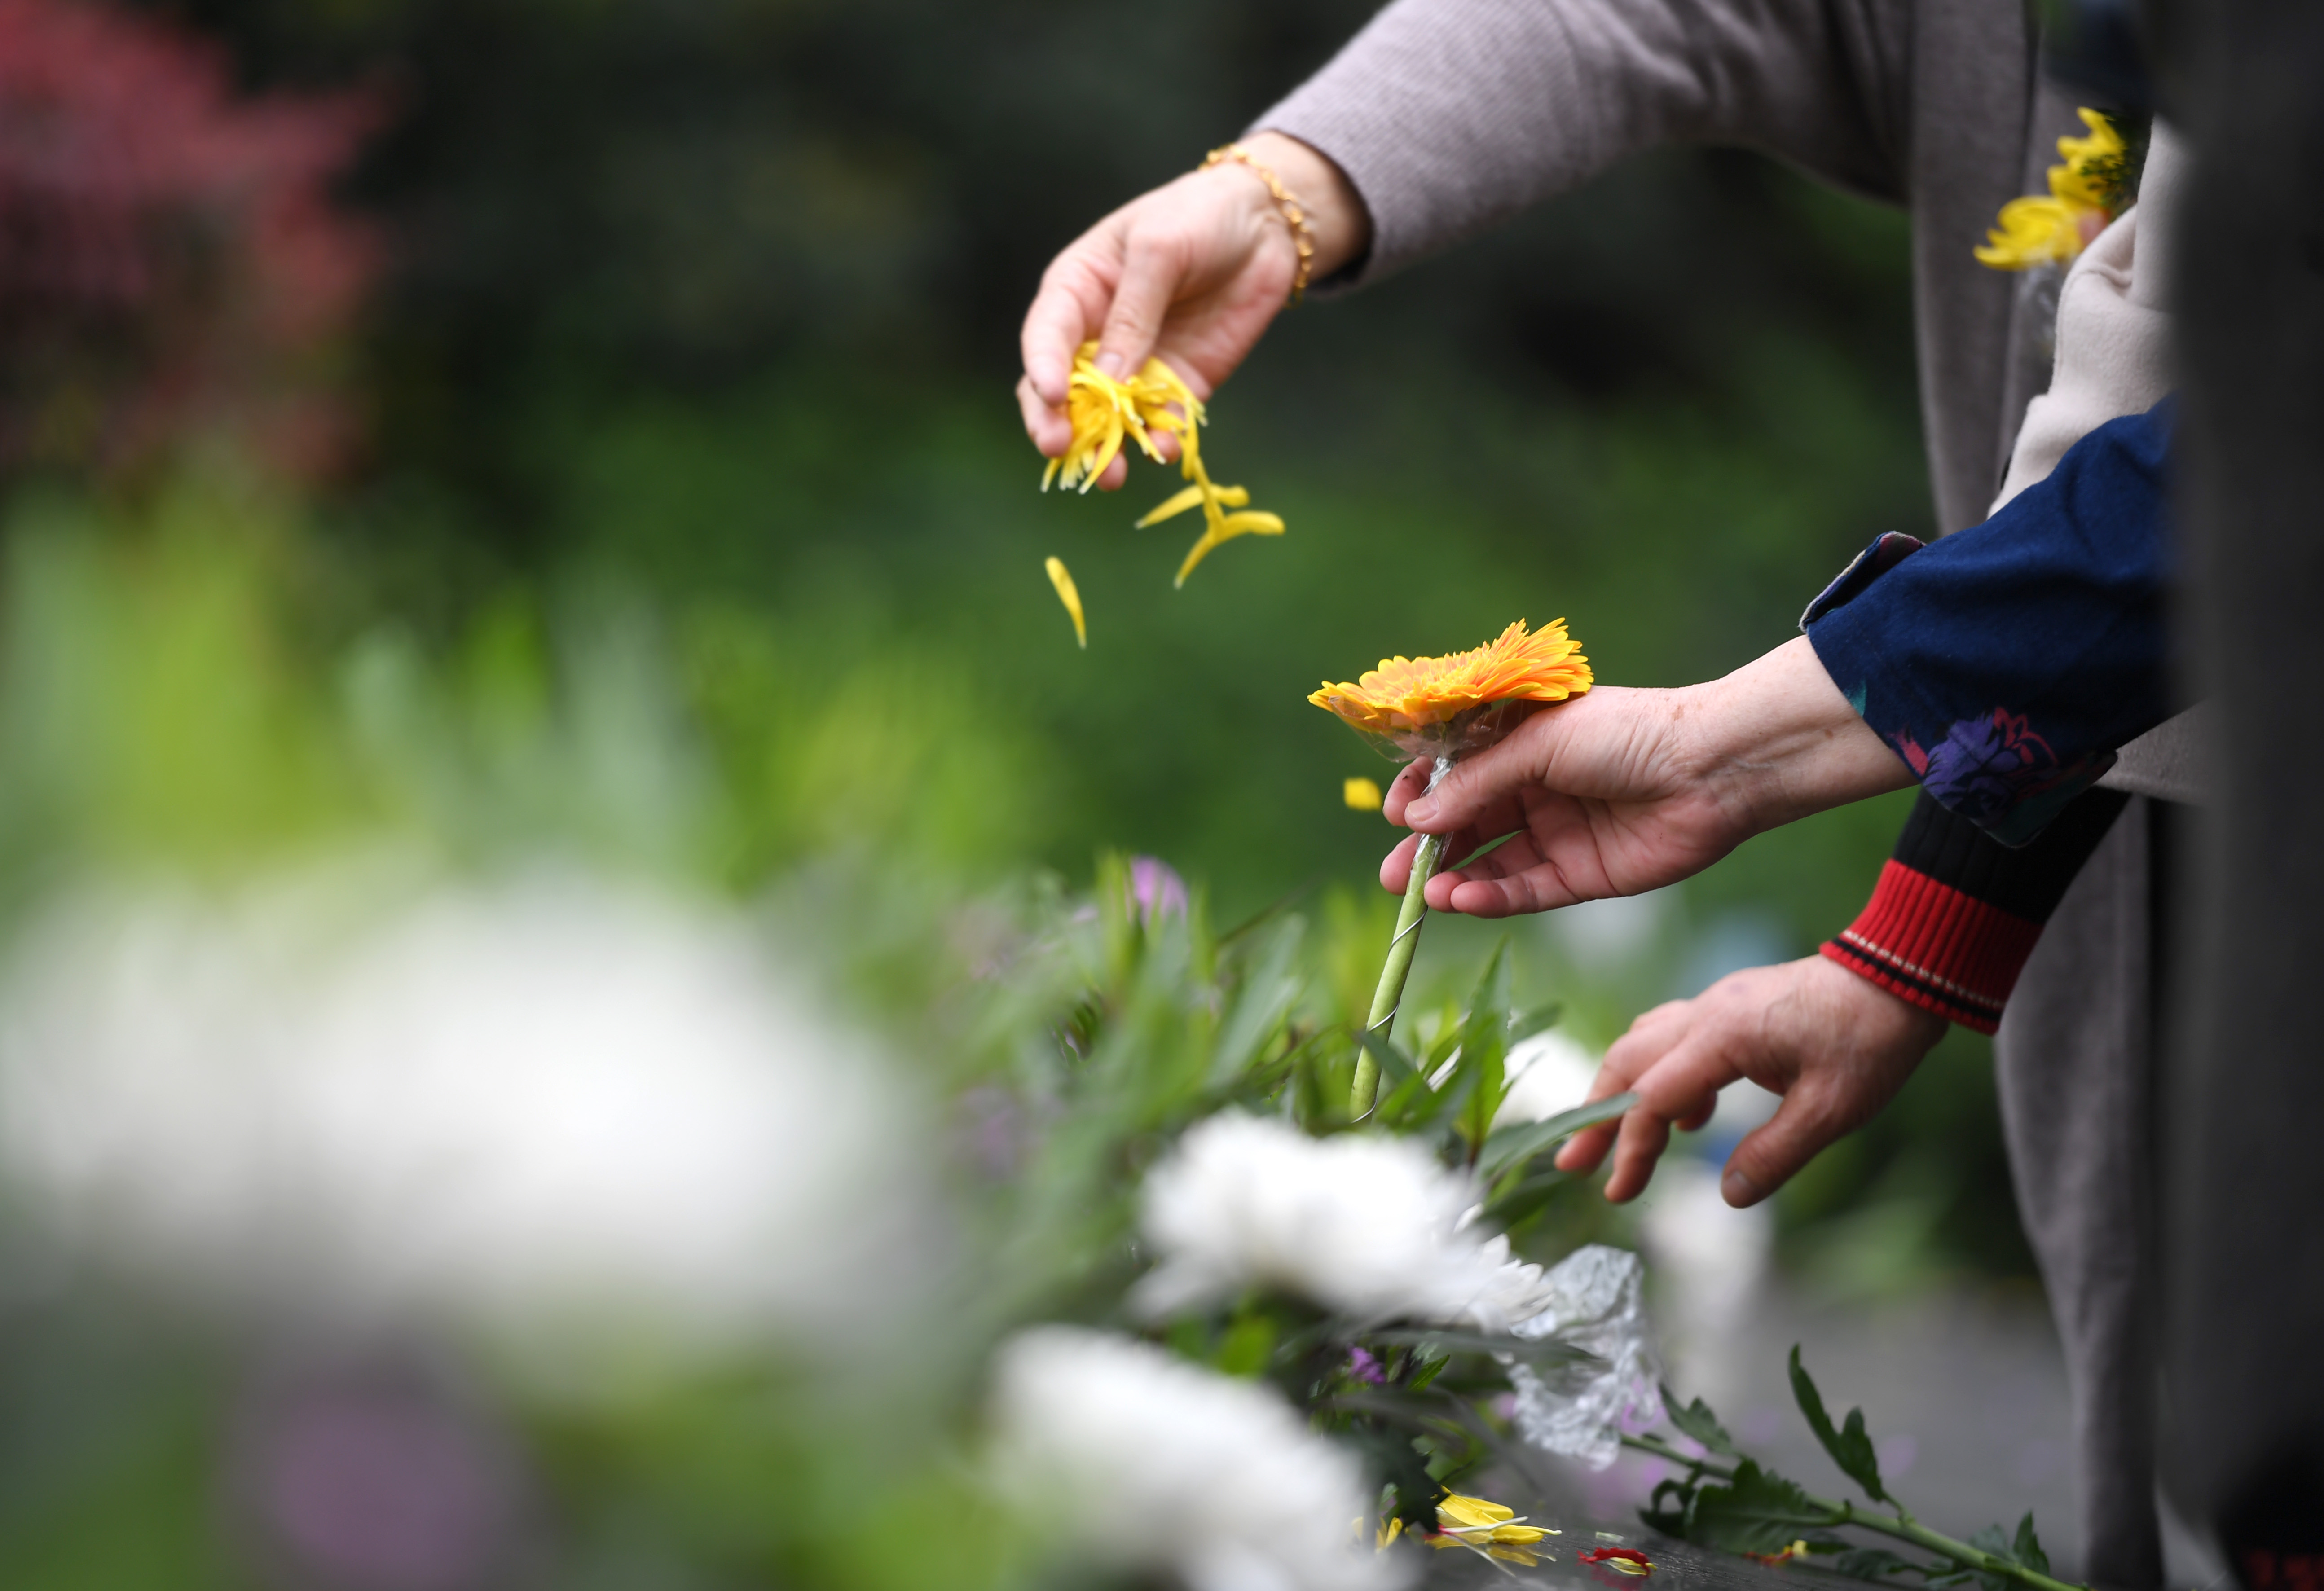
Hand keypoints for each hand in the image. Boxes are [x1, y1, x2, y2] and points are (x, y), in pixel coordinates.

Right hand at [1017, 132, 1369, 490]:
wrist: (1265, 226)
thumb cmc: (1198, 217)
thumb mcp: (1160, 248)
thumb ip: (1134, 311)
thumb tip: (1109, 378)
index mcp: (1077, 291)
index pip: (1045, 337)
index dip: (1042, 368)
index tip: (1051, 395)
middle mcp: (1098, 335)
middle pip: (1062, 391)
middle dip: (1058, 423)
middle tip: (1059, 448)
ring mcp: (1138, 365)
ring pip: (1108, 418)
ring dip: (1107, 447)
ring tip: (1113, 474)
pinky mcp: (1179, 384)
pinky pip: (1161, 421)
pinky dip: (1161, 439)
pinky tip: (1166, 448)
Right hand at [1380, 637, 1911, 915]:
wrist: (1710, 768)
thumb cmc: (1626, 733)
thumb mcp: (1538, 743)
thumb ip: (1477, 782)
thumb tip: (1415, 820)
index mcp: (1521, 744)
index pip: (1455, 772)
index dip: (1422, 793)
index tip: (1396, 814)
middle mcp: (1534, 789)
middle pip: (1467, 823)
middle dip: (1427, 850)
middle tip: (1393, 875)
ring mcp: (1557, 833)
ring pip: (1491, 862)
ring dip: (1455, 879)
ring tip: (1425, 895)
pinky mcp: (1581, 874)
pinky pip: (1526, 890)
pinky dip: (1493, 897)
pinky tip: (1463, 900)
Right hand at [1551, 955, 1946, 1205]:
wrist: (1901, 974)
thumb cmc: (1870, 1039)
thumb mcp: (1832, 1110)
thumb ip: (1775, 1154)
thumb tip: (1730, 1196)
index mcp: (1722, 1036)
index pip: (1653, 1098)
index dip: (1631, 1148)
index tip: (1619, 1192)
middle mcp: (1706, 1012)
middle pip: (1626, 1061)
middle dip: (1596, 1115)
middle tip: (1574, 1164)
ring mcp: (1716, 1004)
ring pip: (1642, 1044)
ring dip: (1619, 1091)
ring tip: (1612, 1138)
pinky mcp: (1731, 1006)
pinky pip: (1672, 1038)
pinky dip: (1659, 1075)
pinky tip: (1687, 1115)